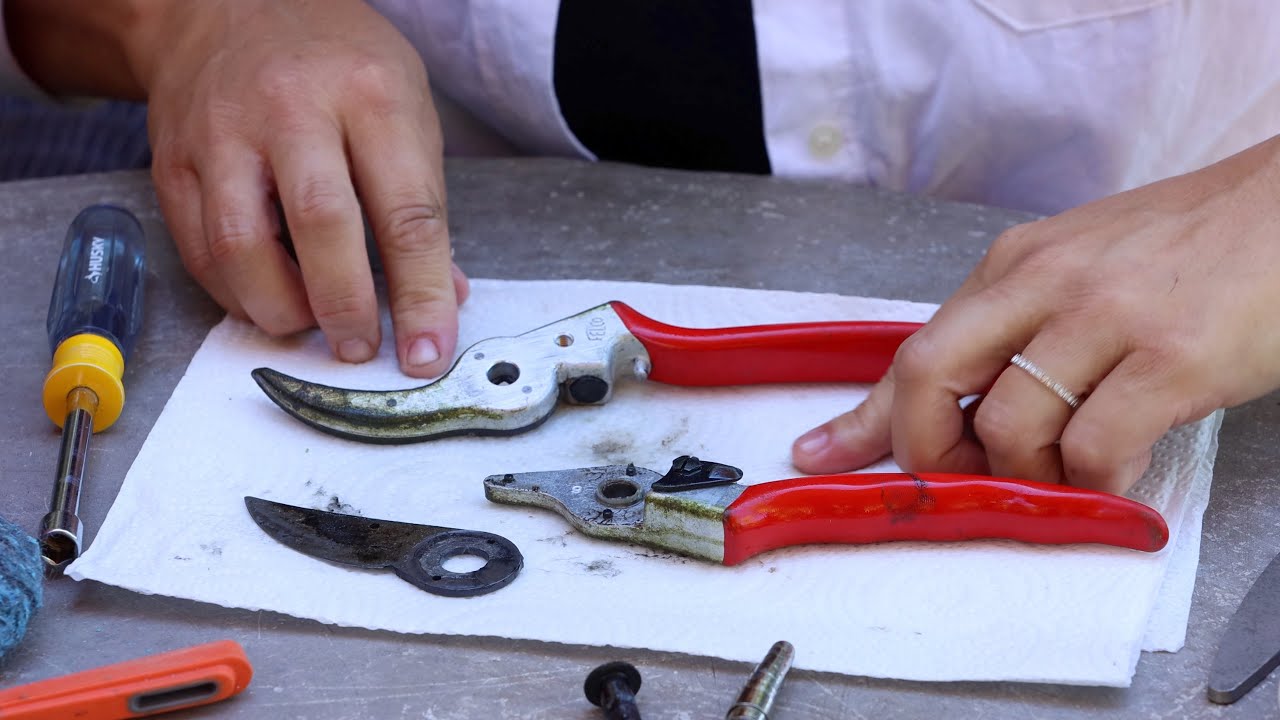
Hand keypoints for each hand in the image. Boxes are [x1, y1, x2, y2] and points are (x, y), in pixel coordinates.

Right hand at [8, 0, 465, 376]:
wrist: (228, 6)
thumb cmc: (337, 63)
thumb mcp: (406, 107)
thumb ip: (423, 202)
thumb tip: (442, 295)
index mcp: (370, 95)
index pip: (407, 213)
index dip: (421, 295)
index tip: (429, 352)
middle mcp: (292, 108)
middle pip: (321, 227)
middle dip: (347, 308)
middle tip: (361, 349)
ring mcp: (223, 133)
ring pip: (242, 248)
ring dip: (282, 309)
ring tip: (311, 326)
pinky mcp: (174, 159)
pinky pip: (200, 249)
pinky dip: (236, 293)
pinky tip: (267, 299)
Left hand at [793, 135, 1279, 493]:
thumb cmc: (1193, 245)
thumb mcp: (1083, 269)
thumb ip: (1018, 328)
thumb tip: (968, 400)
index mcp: (1016, 264)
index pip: (916, 348)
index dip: (866, 416)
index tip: (822, 454)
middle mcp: (1046, 282)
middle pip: (931, 377)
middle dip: (927, 450)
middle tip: (959, 481)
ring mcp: (1107, 317)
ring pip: (1013, 427)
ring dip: (1032, 473)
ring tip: (1073, 467)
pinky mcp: (1172, 357)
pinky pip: (1097, 449)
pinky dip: (1099, 482)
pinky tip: (1122, 471)